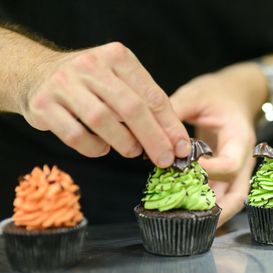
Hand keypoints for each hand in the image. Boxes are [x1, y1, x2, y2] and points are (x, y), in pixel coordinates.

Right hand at [21, 42, 189, 166]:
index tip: (181, 147)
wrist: (34, 72)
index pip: (152, 95)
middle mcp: (90, 65)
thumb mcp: (120, 81)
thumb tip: (175, 142)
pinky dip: (95, 148)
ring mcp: (63, 83)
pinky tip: (103, 147)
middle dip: (153, 138)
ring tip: (132, 150)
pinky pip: (76, 135)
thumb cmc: (90, 84)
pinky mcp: (43, 104)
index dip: (170, 125)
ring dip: (124, 143)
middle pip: (131, 108)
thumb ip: (146, 105)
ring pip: (103, 121)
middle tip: (165, 159)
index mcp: (117, 57)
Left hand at [170, 63, 265, 225]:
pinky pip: (221, 196)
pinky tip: (186, 213)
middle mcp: (244, 159)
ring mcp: (238, 170)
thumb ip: (175, 111)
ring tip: (186, 224)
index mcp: (240, 138)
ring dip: (212, 215)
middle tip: (191, 222)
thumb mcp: (197, 94)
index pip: (230, 163)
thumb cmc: (218, 93)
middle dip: (218, 212)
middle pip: (238, 194)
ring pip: (231, 200)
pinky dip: (207, 207)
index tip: (186, 168)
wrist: (237, 95)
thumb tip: (148, 130)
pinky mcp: (228, 175)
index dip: (210, 170)